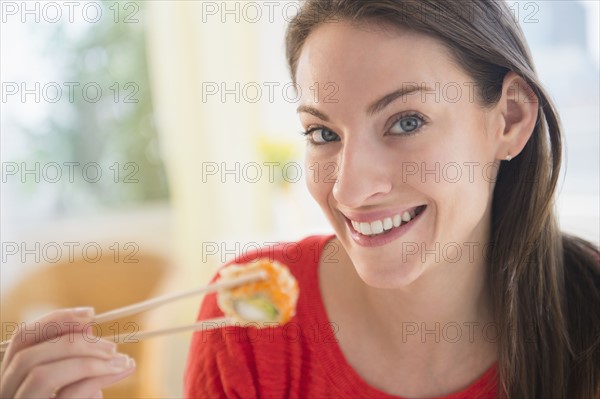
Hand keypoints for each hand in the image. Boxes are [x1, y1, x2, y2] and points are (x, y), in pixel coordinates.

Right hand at [0, 308, 135, 397]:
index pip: (22, 339)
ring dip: (87, 359)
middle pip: (29, 355)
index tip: (91, 313)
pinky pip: (69, 394)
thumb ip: (76, 357)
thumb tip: (88, 326)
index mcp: (12, 380)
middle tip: (112, 346)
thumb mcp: (75, 382)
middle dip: (75, 341)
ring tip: (120, 360)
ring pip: (41, 374)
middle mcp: (7, 396)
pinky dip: (97, 376)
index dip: (54, 320)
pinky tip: (120, 370)